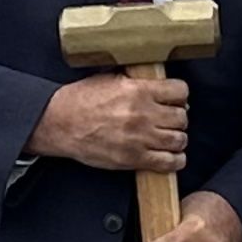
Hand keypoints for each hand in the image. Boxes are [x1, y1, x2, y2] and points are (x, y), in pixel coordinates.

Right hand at [31, 71, 188, 171]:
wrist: (59, 124)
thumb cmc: (80, 101)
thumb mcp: (109, 79)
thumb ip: (136, 81)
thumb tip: (158, 83)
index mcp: (138, 90)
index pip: (180, 91)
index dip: (179, 95)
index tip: (175, 99)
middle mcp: (143, 114)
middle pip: (182, 117)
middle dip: (177, 117)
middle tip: (169, 119)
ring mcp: (140, 138)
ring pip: (179, 140)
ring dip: (176, 138)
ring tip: (168, 137)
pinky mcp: (134, 159)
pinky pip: (169, 162)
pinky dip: (175, 160)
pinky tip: (170, 155)